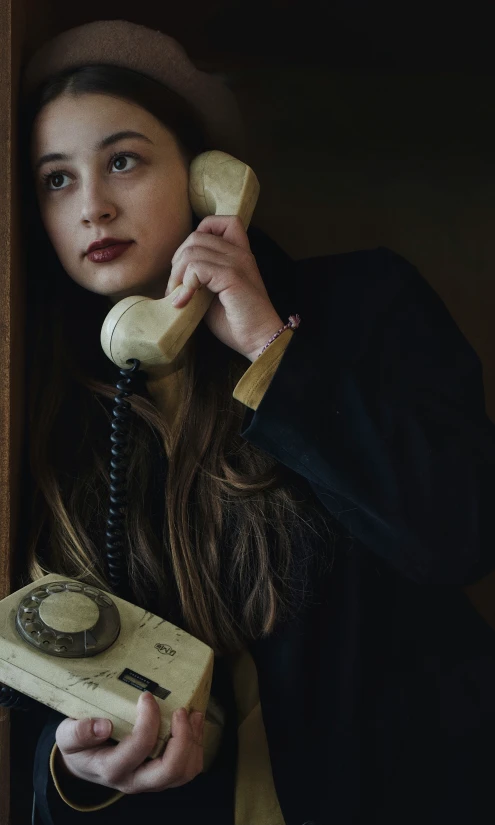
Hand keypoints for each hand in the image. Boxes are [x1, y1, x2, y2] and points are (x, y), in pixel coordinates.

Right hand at [55, 692, 203, 793]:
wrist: (84, 763)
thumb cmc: (79, 745)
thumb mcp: (68, 736)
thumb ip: (79, 731)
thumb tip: (102, 726)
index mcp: (112, 769)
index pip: (138, 748)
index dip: (148, 720)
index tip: (147, 696)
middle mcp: (134, 781)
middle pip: (170, 770)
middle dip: (182, 738)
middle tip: (180, 710)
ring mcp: (151, 781)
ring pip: (184, 772)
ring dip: (194, 742)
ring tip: (192, 714)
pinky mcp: (162, 776)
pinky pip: (188, 768)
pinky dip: (196, 746)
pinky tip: (193, 723)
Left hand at [164, 215, 283, 361]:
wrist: (260, 340)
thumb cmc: (237, 323)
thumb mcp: (214, 295)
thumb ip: (201, 278)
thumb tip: (175, 276)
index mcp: (239, 253)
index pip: (217, 223)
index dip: (196, 236)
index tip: (188, 266)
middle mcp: (240, 253)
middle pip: (196, 236)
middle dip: (178, 261)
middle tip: (176, 287)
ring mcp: (237, 262)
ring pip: (192, 251)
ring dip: (178, 275)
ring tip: (178, 296)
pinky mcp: (232, 276)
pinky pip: (196, 268)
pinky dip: (184, 285)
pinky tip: (183, 302)